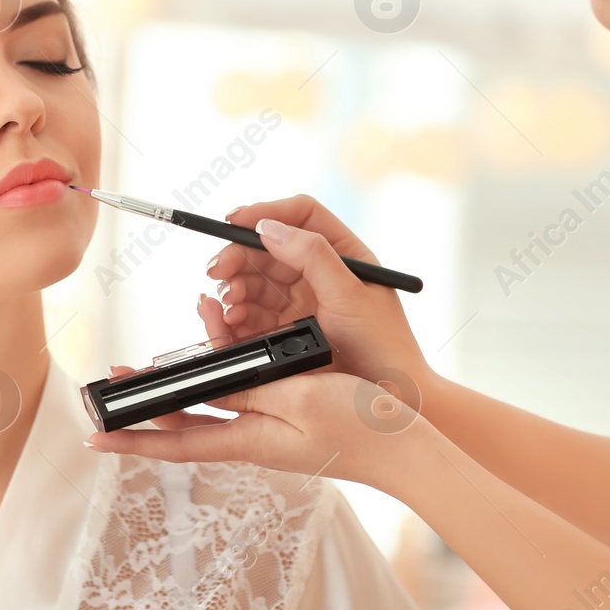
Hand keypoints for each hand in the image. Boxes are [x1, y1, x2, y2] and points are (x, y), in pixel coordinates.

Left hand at [84, 366, 430, 490]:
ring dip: (179, 386)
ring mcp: (268, 431)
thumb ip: (246, 389)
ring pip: (209, 408)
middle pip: (184, 425)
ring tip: (151, 364)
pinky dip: (219, 376)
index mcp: (248, 440)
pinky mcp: (287, 419)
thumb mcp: (296, 397)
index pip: (175, 443)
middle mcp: (251, 440)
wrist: (405, 446)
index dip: (131, 440)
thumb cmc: (357, 424)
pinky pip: (240, 397)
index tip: (93, 437)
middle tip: (110, 385)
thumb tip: (199, 385)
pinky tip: (216, 358)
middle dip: (145, 407)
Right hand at [204, 193, 432, 399]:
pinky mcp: (284, 331)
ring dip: (233, 289)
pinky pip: (250, 315)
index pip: (300, 215)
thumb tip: (271, 228)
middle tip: (217, 272)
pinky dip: (233, 316)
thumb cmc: (383, 345)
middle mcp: (318, 273)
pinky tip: (228, 321)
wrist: (392, 397)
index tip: (234, 221)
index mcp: (342, 253)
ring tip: (229, 305)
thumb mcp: (350, 294)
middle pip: (266, 249)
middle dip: (237, 257)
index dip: (266, 212)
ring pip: (253, 282)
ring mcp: (299, 302)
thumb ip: (313, 256)